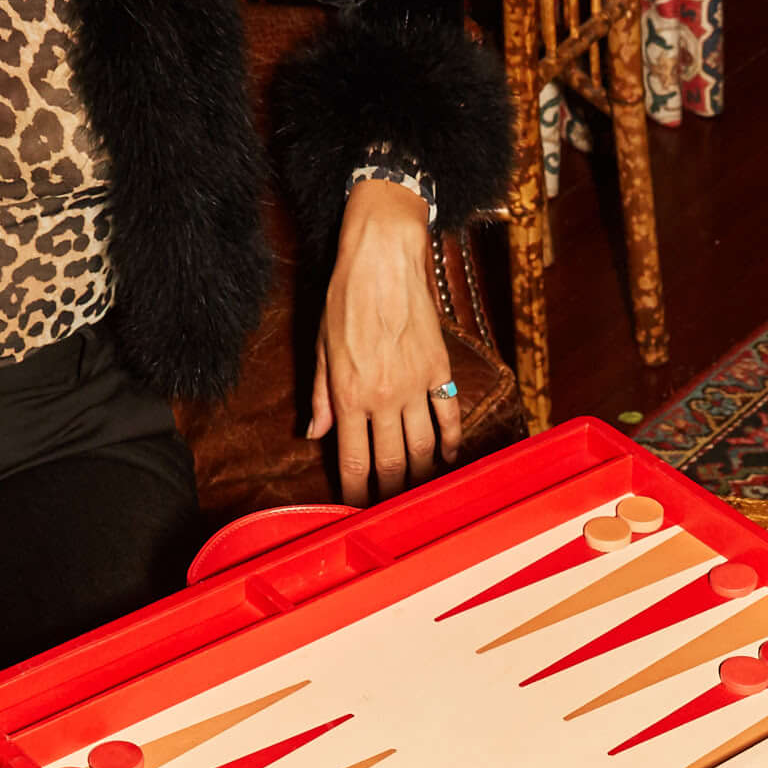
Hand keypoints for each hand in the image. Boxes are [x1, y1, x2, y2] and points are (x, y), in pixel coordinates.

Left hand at [311, 180, 456, 502]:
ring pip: (423, 449)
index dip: (355, 492)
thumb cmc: (346, 295)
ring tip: (417, 492)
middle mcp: (384, 398)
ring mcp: (416, 386)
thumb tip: (315, 434)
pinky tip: (448, 458)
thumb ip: (321, 395)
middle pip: (391, 464)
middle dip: (390, 494)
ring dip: (420, 476)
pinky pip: (450, 417)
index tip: (356, 510)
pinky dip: (452, 442)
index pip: (354, 461)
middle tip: (390, 510)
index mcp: (349, 395)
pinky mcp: (440, 370)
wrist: (384, 256)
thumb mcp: (321, 345)